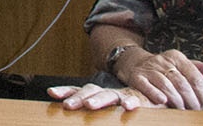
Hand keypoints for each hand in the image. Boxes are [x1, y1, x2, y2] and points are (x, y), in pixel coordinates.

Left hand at [48, 83, 163, 111]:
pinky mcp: (139, 100)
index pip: (77, 91)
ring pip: (109, 95)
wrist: (150, 96)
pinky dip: (131, 103)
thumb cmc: (121, 105)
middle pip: (90, 91)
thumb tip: (66, 112)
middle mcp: (106, 93)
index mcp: (95, 94)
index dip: (65, 91)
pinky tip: (127, 107)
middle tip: (67, 105)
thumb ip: (86, 109)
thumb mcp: (102, 108)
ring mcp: (122, 96)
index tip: (51, 92)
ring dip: (99, 99)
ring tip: (89, 105)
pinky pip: (135, 101)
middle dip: (78, 98)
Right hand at [118, 48, 202, 109]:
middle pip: (182, 83)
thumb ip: (199, 69)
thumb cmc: (165, 68)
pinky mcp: (136, 76)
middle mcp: (163, 61)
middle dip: (192, 100)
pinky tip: (163, 101)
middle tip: (196, 111)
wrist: (137, 63)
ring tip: (183, 111)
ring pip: (166, 85)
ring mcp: (149, 68)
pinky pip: (146, 86)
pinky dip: (155, 94)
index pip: (195, 76)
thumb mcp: (182, 65)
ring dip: (177, 101)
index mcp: (177, 57)